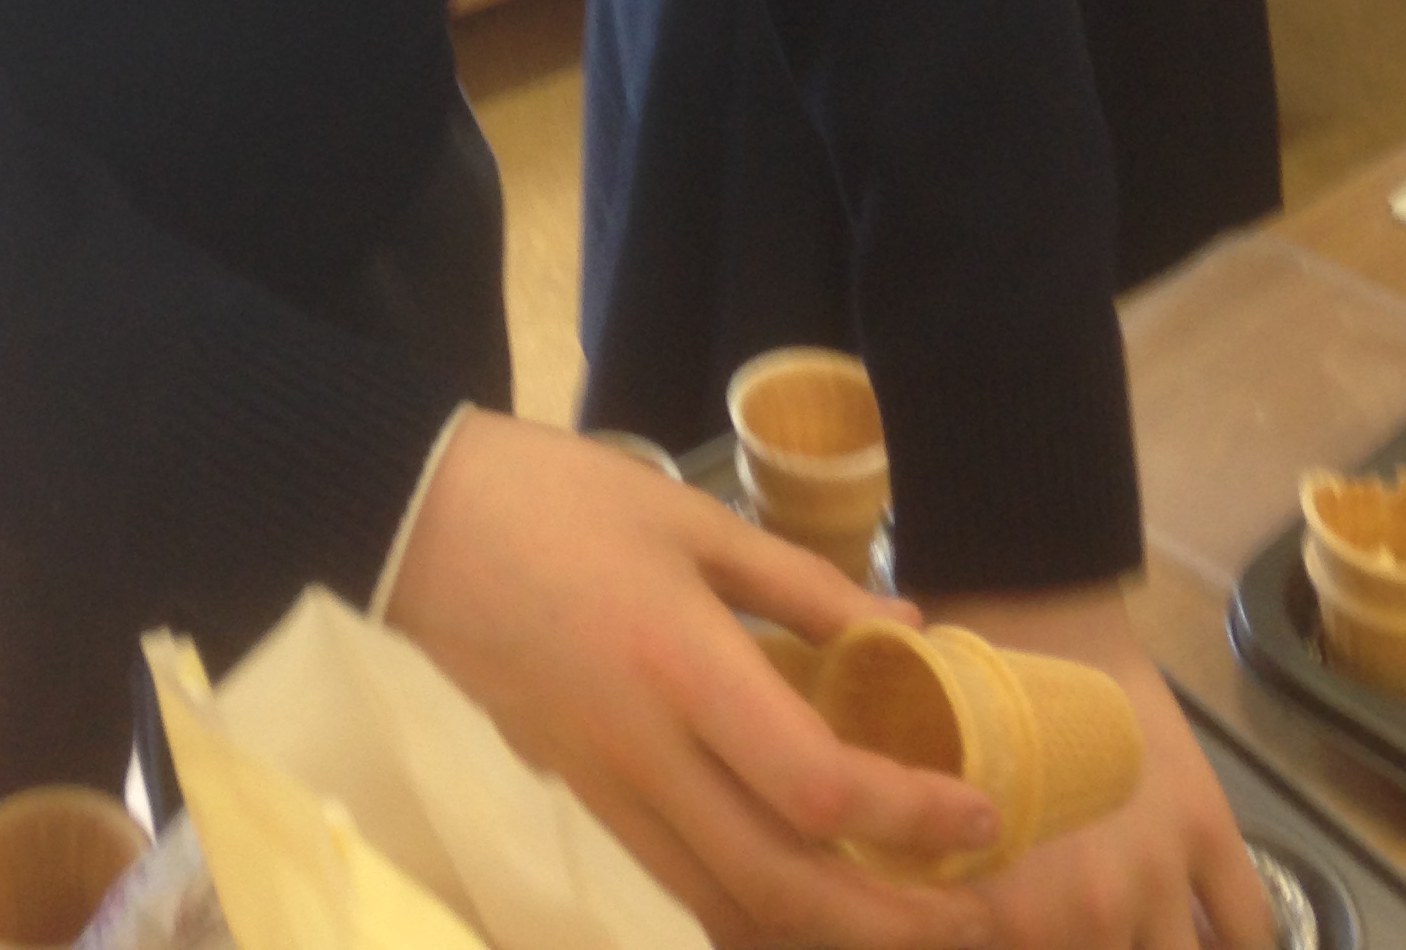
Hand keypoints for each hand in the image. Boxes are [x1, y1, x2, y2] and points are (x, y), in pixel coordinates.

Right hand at [387, 411, 1005, 947]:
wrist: (421, 523)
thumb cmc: (559, 499)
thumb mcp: (688, 514)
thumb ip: (799, 580)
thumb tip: (907, 628)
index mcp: (683, 667)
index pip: (817, 787)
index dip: (912, 816)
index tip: (984, 810)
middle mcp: (649, 754)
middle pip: (785, 889)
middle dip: (892, 922)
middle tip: (977, 917)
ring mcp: (609, 791)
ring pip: (730, 908)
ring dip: (829, 932)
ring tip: (907, 918)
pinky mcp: (584, 799)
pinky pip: (683, 885)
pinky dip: (758, 910)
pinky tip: (807, 893)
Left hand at [919, 588, 1271, 949]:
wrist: (1027, 620)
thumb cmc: (962, 715)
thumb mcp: (943, 823)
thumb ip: (963, 894)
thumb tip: (965, 927)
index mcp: (1016, 917)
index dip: (1020, 946)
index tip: (1031, 931)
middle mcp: (1093, 914)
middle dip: (1102, 947)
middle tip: (1090, 923)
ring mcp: (1158, 874)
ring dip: (1164, 946)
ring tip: (1147, 929)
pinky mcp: (1209, 830)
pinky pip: (1248, 926)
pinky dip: (1240, 944)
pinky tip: (1214, 939)